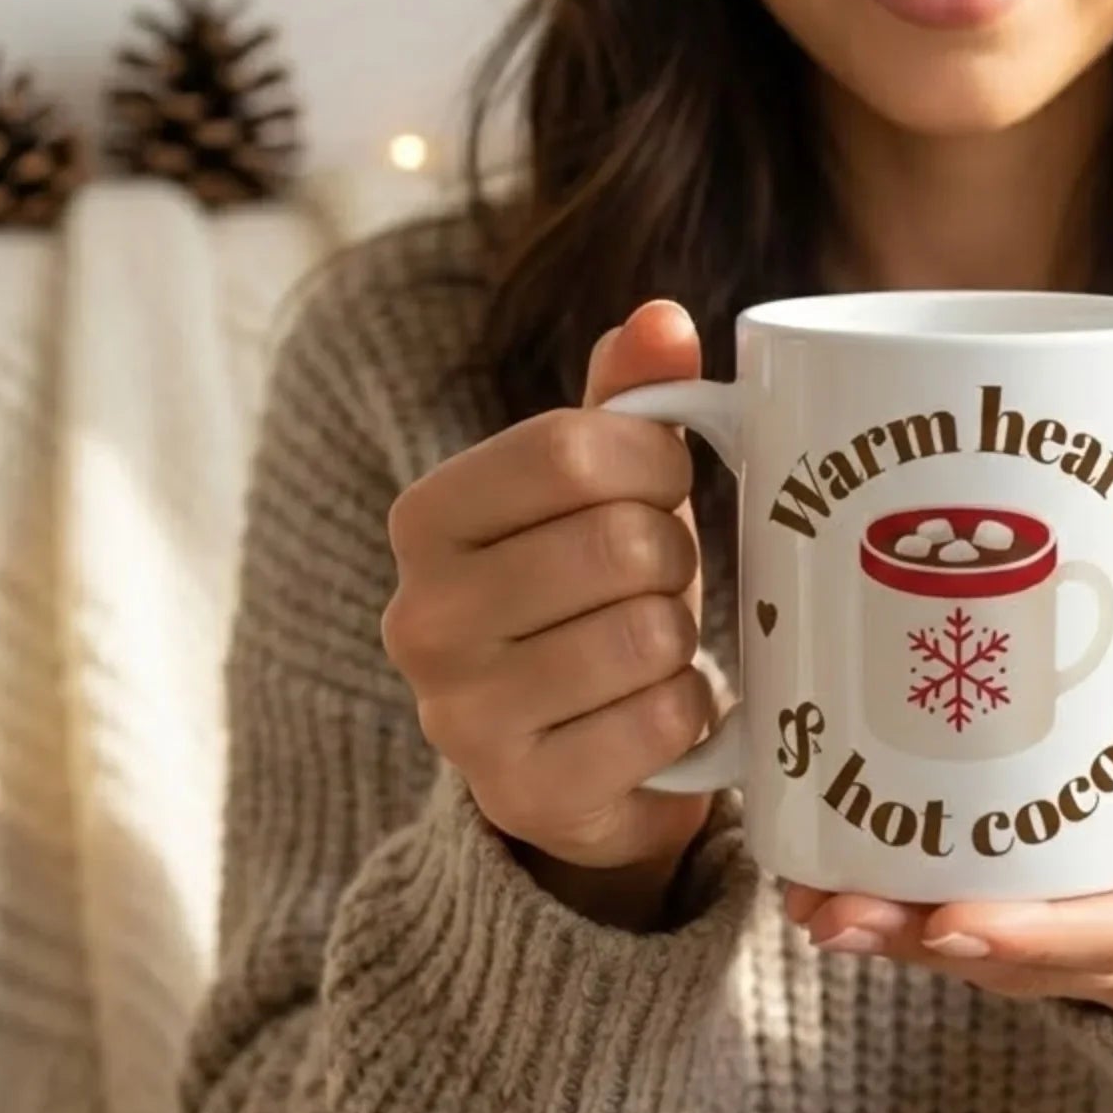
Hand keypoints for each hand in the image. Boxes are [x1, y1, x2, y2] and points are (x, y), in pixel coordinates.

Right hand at [381, 300, 716, 898]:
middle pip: (619, 543)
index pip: (570, 448)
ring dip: (682, 639)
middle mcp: (421, 615)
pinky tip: (657, 714)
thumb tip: (662, 318)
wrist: (581, 763)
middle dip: (672, 559)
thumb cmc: (597, 598)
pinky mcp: (525, 794)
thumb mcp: (604, 493)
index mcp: (427, 517)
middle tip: (658, 583)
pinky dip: (691, 713)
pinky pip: (663, 720)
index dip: (655, 460)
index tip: (666, 485)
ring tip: (653, 648)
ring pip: (647, 634)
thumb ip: (627, 400)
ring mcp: (462, 716)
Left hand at [780, 650, 1112, 1013]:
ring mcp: (1102, 956)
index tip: (954, 918)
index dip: (1038, 935)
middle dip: (929, 943)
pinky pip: (980, 941)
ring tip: (810, 900)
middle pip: (1032, 963)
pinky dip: (906, 922)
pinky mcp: (1056, 938)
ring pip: (992, 961)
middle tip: (838, 911)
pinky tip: (826, 887)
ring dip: (899, 939)